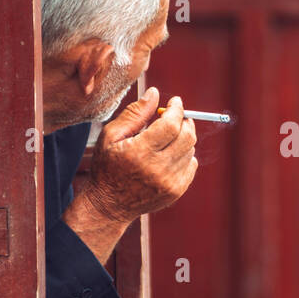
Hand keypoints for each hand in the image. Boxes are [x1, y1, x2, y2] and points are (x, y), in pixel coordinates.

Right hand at [79, 86, 198, 223]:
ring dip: (183, 138)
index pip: (171, 124)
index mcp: (139, 152)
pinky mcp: (176, 192)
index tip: (175, 101)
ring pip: (191, 150)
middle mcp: (157, 169)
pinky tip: (169, 154)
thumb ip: (135, 113)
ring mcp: (169, 183)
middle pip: (187, 136)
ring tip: (167, 137)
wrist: (109, 204)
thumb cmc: (107, 166)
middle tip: (176, 116)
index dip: (177, 109)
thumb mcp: (111, 135)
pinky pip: (191, 165)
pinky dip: (185, 155)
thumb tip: (154, 93)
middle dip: (185, 121)